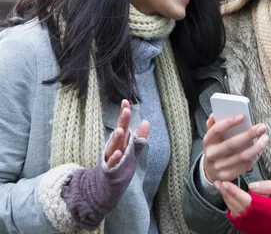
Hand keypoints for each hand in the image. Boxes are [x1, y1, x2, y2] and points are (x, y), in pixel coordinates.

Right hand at [61, 101, 150, 229]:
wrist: (104, 187)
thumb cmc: (118, 166)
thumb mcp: (131, 151)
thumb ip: (139, 138)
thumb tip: (147, 121)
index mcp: (121, 142)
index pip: (123, 125)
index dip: (124, 115)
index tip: (126, 101)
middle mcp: (115, 148)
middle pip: (119, 133)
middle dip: (122, 122)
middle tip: (126, 110)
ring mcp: (111, 158)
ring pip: (114, 147)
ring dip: (117, 138)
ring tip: (121, 129)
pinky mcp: (109, 170)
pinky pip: (112, 163)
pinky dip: (115, 158)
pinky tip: (119, 153)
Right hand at [203, 113, 268, 182]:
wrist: (210, 170)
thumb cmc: (216, 147)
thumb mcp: (213, 136)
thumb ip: (214, 125)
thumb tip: (215, 114)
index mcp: (208, 141)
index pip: (216, 130)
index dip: (229, 122)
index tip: (243, 116)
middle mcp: (211, 154)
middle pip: (231, 144)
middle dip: (249, 135)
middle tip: (262, 127)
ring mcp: (219, 167)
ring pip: (241, 157)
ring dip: (256, 148)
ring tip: (265, 139)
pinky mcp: (227, 176)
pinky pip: (244, 167)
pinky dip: (254, 158)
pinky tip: (260, 151)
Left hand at [219, 180, 270, 233]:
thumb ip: (270, 186)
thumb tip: (251, 185)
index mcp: (270, 210)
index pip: (246, 201)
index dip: (234, 191)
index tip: (226, 182)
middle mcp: (261, 221)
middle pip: (238, 208)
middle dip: (227, 194)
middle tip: (219, 182)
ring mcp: (258, 227)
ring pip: (237, 215)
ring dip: (228, 201)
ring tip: (222, 189)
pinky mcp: (256, 229)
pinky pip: (240, 221)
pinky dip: (233, 210)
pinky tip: (231, 200)